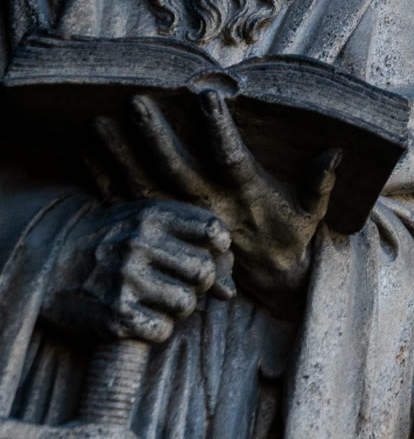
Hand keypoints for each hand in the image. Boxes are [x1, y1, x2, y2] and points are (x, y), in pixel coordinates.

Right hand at [42, 198, 230, 343]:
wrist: (49, 265)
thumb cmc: (109, 241)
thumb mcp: (146, 223)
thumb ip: (191, 241)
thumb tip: (230, 291)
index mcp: (152, 216)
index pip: (214, 230)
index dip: (221, 247)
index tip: (211, 253)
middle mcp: (140, 246)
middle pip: (204, 271)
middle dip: (203, 281)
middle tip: (187, 282)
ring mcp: (125, 282)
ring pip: (186, 304)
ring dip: (182, 307)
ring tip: (165, 300)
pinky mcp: (113, 317)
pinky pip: (162, 330)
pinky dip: (161, 329)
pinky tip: (148, 318)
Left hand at [91, 94, 340, 313]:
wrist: (267, 279)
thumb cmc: (291, 233)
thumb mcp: (312, 211)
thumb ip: (320, 181)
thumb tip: (335, 150)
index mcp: (245, 197)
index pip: (230, 159)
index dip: (219, 130)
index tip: (208, 96)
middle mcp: (208, 208)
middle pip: (175, 171)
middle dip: (154, 137)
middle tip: (136, 103)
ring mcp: (181, 220)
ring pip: (144, 187)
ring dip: (120, 156)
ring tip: (100, 123)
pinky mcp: (164, 228)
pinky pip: (130, 204)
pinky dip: (107, 180)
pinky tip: (90, 154)